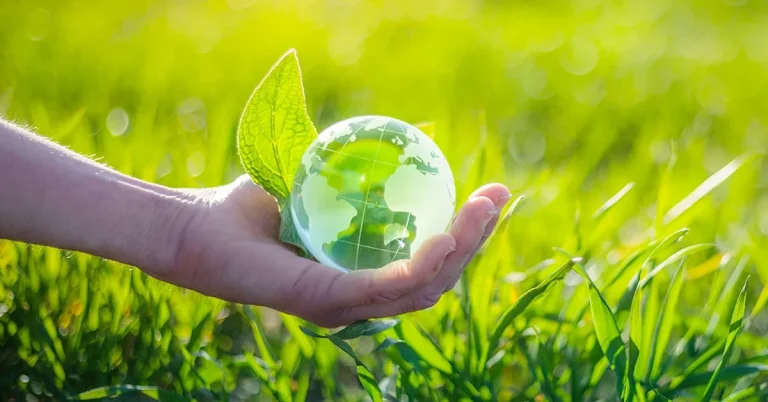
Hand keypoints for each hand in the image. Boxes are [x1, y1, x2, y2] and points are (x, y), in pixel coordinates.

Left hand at [159, 175, 510, 327]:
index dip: (466, 236)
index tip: (492, 196)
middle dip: (475, 240)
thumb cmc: (250, 207)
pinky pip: (386, 286)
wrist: (196, 226)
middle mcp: (357, 300)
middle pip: (435, 280)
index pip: (426, 266)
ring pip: (421, 287)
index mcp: (360, 277)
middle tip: (498, 198)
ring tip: (483, 209)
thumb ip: (356, 169)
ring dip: (460, 250)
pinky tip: (445, 235)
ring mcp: (343, 305)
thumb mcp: (317, 180)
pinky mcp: (325, 300)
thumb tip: (406, 134)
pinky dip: (421, 264)